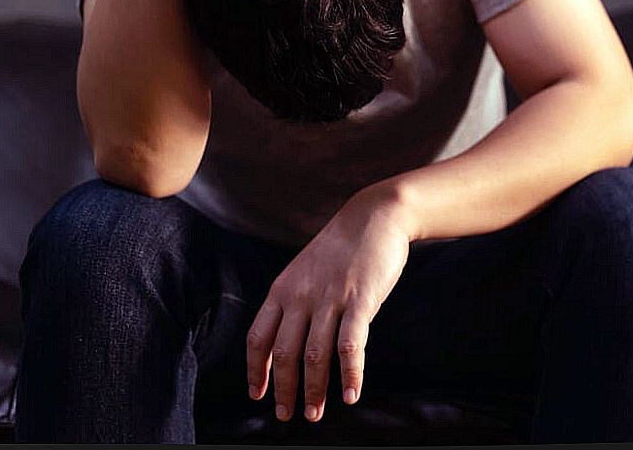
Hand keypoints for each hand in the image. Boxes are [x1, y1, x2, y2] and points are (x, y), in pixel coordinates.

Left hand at [246, 187, 414, 422]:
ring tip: (317, 413)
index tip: (259, 395)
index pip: (259, 338)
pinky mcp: (360, 300)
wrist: (376, 215)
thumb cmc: (343, 246)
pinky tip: (351, 394)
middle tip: (287, 415)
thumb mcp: (306, 271)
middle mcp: (301, 296)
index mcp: (283, 289)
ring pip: (315, 355)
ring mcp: (330, 298)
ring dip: (314, 390)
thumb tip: (291, 341)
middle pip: (284, 354)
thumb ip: (296, 302)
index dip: (256, 371)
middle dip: (284, 390)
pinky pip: (351, 345)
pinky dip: (350, 374)